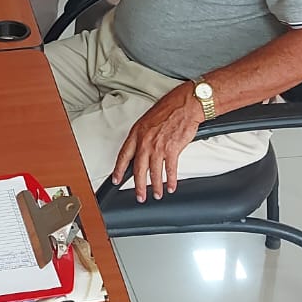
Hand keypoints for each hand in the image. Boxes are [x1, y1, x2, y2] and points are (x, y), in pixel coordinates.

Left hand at [112, 85, 202, 202]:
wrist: (185, 105)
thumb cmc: (169, 108)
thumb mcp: (148, 120)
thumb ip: (142, 135)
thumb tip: (140, 147)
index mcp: (137, 133)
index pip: (124, 155)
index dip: (118, 170)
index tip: (116, 179)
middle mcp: (145, 142)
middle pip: (138, 169)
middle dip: (138, 186)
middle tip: (139, 196)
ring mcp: (158, 147)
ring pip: (154, 172)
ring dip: (155, 186)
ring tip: (156, 194)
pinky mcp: (172, 150)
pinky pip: (170, 170)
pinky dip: (171, 180)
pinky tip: (171, 186)